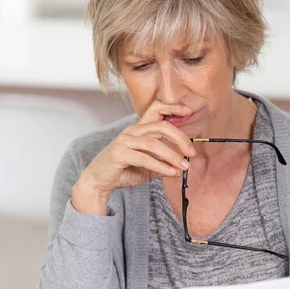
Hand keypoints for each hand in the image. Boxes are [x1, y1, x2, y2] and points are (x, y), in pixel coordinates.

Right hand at [72, 100, 195, 213]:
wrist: (98, 181)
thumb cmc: (121, 170)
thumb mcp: (147, 167)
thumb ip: (162, 164)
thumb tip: (181, 167)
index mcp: (139, 129)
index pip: (156, 109)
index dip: (172, 107)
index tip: (188, 111)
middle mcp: (132, 131)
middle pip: (161, 126)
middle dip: (180, 138)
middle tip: (192, 153)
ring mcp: (125, 141)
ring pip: (154, 143)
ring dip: (172, 155)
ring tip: (184, 166)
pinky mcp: (119, 154)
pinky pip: (144, 158)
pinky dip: (160, 166)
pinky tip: (171, 172)